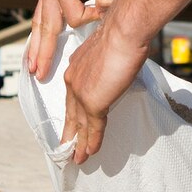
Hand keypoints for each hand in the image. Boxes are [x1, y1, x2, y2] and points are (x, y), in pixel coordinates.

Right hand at [25, 0, 128, 80]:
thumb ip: (108, 0)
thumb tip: (102, 20)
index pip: (75, 19)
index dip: (94, 18)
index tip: (106, 6)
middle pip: (45, 27)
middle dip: (42, 53)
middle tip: (37, 75)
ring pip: (39, 22)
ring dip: (36, 45)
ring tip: (31, 66)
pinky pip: (43, 13)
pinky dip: (40, 31)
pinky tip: (38, 42)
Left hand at [57, 22, 147, 164]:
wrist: (122, 32)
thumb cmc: (122, 34)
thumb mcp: (109, 50)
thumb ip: (108, 64)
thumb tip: (118, 68)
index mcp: (76, 67)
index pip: (72, 96)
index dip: (72, 112)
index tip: (73, 123)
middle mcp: (73, 80)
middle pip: (71, 113)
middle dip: (70, 132)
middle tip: (68, 148)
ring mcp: (81, 93)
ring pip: (80, 124)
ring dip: (80, 144)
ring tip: (78, 159)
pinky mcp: (93, 103)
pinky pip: (93, 128)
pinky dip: (92, 142)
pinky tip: (90, 154)